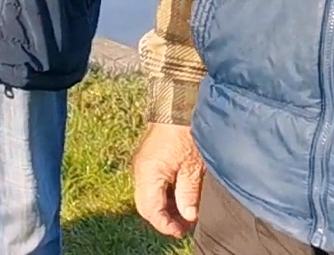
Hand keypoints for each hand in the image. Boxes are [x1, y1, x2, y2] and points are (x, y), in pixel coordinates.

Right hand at [132, 123, 205, 238]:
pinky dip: (163, 193)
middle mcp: (140, 170)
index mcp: (148, 173)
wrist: (178, 102)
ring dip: (164, 206)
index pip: (150, 209)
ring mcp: (142, 163)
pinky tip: (180, 194)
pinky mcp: (148, 157)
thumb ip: (189, 193)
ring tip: (186, 211)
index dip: (165, 224)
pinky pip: (151, 183)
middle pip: (145, 204)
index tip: (181, 231)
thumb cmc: (186, 131)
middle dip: (164, 218)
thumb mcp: (193, 167)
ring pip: (148, 195)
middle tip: (185, 225)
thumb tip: (188, 215)